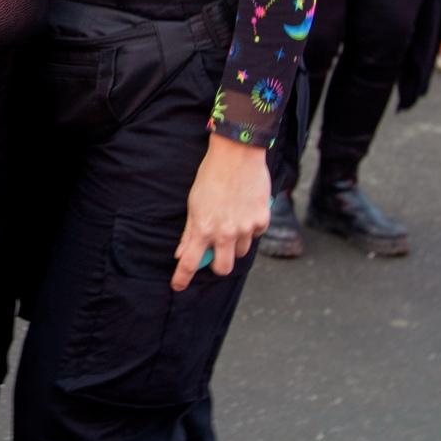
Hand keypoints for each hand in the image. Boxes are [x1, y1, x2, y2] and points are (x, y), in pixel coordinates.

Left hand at [173, 135, 270, 291]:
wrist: (237, 154)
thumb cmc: (211, 176)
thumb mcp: (194, 203)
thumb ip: (190, 232)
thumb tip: (181, 253)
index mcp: (203, 228)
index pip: (190, 263)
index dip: (182, 278)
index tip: (178, 286)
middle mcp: (225, 232)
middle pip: (224, 268)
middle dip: (219, 264)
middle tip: (217, 253)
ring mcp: (246, 227)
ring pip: (241, 251)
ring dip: (235, 243)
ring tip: (232, 221)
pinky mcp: (262, 219)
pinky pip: (257, 234)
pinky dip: (251, 228)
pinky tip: (246, 210)